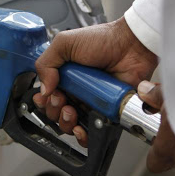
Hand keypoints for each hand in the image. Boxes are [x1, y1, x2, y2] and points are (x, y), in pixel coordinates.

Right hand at [33, 17, 157, 146]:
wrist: (131, 45)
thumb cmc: (103, 40)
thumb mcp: (65, 43)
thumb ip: (46, 63)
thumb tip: (43, 89)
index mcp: (64, 76)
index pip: (46, 96)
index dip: (44, 101)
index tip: (47, 96)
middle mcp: (76, 90)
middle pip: (56, 112)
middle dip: (54, 111)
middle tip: (62, 100)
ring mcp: (90, 102)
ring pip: (71, 124)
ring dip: (66, 123)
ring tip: (71, 111)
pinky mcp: (106, 111)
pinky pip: (92, 130)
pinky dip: (84, 135)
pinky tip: (82, 128)